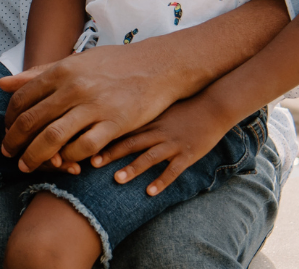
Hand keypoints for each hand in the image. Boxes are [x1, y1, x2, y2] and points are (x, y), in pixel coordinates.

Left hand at [0, 41, 189, 172]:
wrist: (158, 66)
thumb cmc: (114, 64)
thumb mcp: (74, 62)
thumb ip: (38, 74)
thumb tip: (3, 84)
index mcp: (62, 71)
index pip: (22, 99)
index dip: (10, 120)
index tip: (8, 132)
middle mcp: (74, 87)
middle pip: (32, 121)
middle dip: (15, 142)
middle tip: (8, 154)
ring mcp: (95, 106)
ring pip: (53, 138)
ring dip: (35, 157)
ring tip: (27, 165)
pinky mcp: (115, 124)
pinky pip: (83, 148)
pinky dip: (69, 158)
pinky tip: (63, 163)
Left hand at [91, 95, 230, 195]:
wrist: (215, 104)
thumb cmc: (185, 106)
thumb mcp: (159, 107)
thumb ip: (139, 115)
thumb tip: (114, 120)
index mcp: (148, 121)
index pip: (120, 129)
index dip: (102, 138)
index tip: (84, 145)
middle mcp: (157, 131)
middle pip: (130, 143)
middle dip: (110, 153)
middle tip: (90, 164)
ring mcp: (173, 143)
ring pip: (149, 156)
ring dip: (133, 168)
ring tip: (117, 179)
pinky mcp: (188, 154)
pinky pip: (173, 170)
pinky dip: (162, 181)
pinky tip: (150, 193)